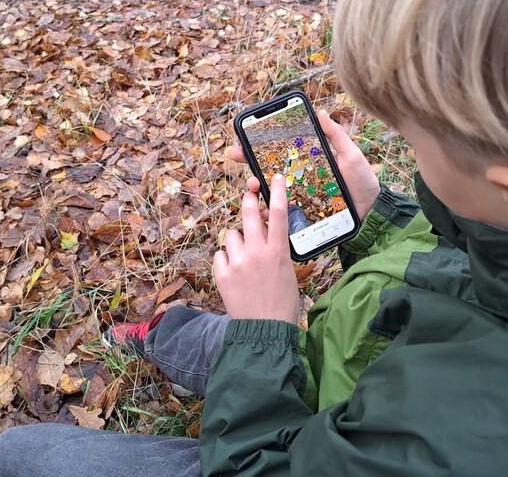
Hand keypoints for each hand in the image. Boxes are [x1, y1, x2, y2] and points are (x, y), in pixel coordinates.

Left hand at [213, 174, 298, 323]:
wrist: (264, 330)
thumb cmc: (282, 303)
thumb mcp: (287, 271)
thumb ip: (276, 249)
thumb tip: (265, 230)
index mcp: (278, 252)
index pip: (278, 214)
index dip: (277, 192)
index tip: (275, 177)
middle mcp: (257, 253)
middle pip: (249, 214)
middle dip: (248, 200)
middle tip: (249, 194)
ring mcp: (238, 263)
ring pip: (232, 235)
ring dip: (237, 240)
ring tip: (244, 257)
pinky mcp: (223, 275)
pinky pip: (220, 255)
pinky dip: (226, 260)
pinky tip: (234, 273)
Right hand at [229, 109, 380, 219]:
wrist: (371, 210)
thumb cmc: (362, 181)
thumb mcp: (350, 154)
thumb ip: (335, 135)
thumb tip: (319, 112)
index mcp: (309, 161)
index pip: (282, 150)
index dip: (262, 144)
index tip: (246, 137)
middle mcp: (301, 178)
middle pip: (270, 168)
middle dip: (250, 161)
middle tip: (238, 155)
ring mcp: (301, 197)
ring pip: (271, 191)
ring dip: (255, 186)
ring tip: (251, 183)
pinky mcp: (304, 214)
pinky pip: (282, 213)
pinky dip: (269, 212)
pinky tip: (261, 208)